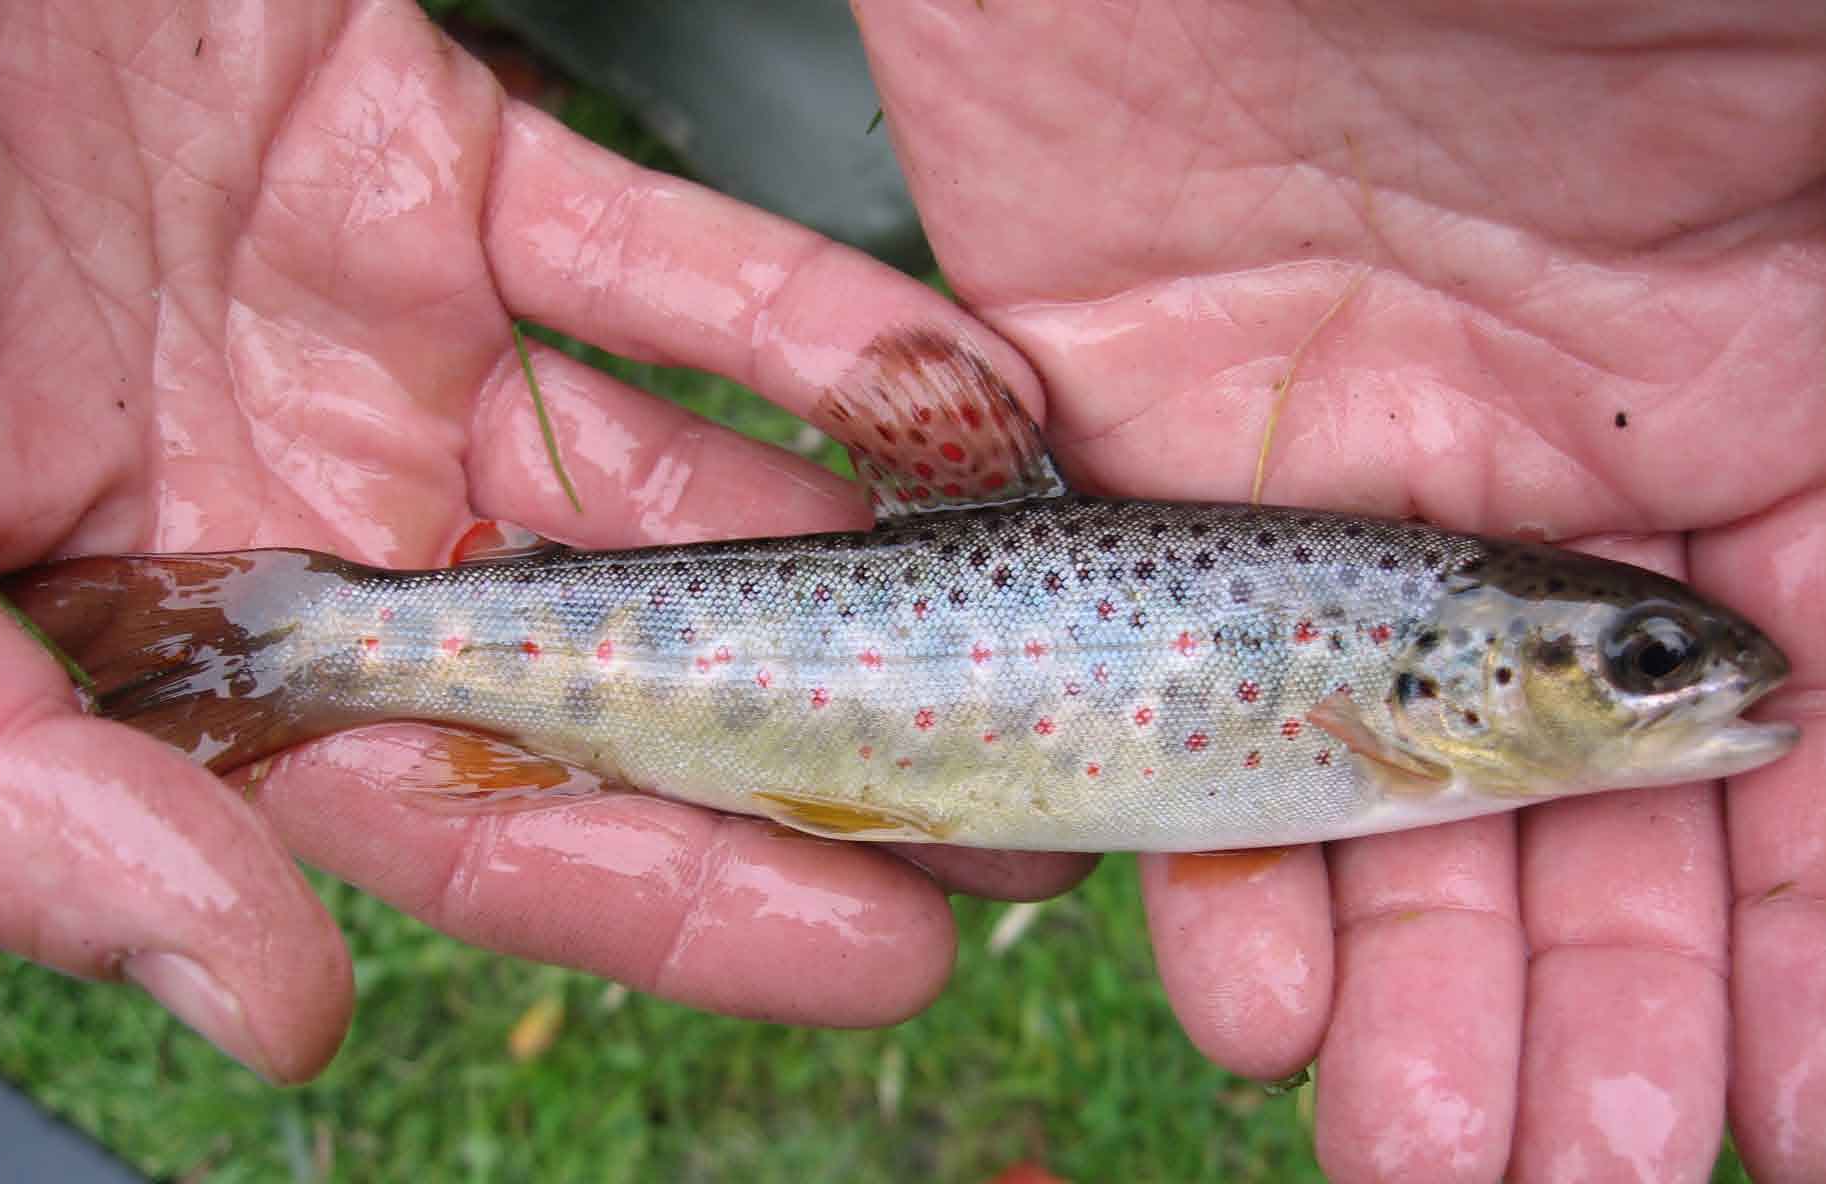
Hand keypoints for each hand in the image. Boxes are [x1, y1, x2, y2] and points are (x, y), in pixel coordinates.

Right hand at [0, 0, 1090, 1082]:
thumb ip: (19, 789)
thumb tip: (273, 1005)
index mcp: (172, 635)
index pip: (469, 818)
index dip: (679, 896)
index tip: (884, 951)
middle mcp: (303, 503)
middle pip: (615, 670)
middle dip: (820, 747)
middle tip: (1023, 818)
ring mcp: (382, 330)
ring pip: (669, 470)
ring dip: (860, 547)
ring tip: (1036, 622)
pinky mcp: (433, 156)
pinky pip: (651, 257)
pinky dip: (798, 320)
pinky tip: (943, 393)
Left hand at [857, 3, 1825, 1179]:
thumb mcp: (1783, 99)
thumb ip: (1824, 314)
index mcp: (1738, 384)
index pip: (1794, 715)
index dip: (1813, 915)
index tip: (1813, 1093)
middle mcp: (1527, 476)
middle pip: (1580, 806)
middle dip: (1608, 996)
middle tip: (1595, 1159)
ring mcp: (1323, 494)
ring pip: (1377, 802)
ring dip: (1419, 991)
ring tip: (1436, 1147)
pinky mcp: (1128, 480)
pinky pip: (1170, 715)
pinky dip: (1219, 864)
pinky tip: (1256, 995)